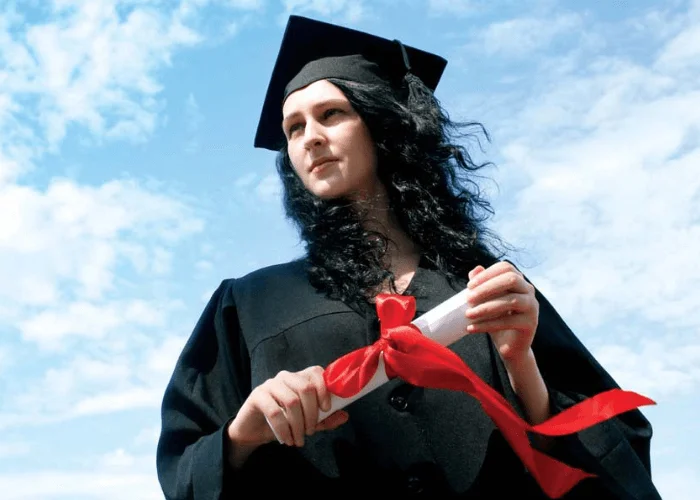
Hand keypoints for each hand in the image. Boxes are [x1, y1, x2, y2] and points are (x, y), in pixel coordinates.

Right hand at [228, 366, 348, 450]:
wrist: (253, 430)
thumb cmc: (283, 422)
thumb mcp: (307, 422)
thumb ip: (325, 419)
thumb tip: (345, 416)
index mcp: (299, 378)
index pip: (316, 372)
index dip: (324, 389)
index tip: (327, 409)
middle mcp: (285, 377)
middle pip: (305, 387)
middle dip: (312, 413)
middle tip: (311, 431)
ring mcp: (270, 384)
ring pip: (291, 401)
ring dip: (298, 425)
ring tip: (299, 440)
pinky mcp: (257, 395)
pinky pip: (274, 412)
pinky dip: (283, 429)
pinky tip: (286, 439)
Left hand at [464, 262, 538, 362]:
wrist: (509, 346)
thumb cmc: (497, 318)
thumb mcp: (486, 301)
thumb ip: (481, 285)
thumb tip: (475, 270)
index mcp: (519, 280)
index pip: (505, 268)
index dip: (487, 274)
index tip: (469, 286)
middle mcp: (529, 290)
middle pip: (511, 279)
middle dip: (487, 287)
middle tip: (468, 298)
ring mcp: (532, 306)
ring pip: (511, 301)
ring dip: (486, 307)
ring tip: (468, 315)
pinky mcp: (530, 324)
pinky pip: (508, 322)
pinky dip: (487, 325)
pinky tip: (471, 328)